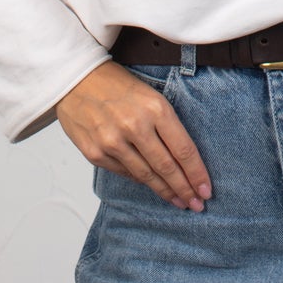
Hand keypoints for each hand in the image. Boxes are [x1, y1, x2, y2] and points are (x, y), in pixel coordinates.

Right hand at [56, 61, 212, 211]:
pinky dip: (140, 180)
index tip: (206, 189)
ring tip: (178, 201)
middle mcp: (135, 126)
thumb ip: (166, 124)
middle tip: (197, 204)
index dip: (196, 173)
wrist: (76, 78)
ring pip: (146, 175)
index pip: (183, 149)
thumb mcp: (150, 95)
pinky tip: (152, 185)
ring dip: (165, 191)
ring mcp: (113, 142)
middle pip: (167, 167)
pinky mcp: (95, 153)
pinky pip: (124, 173)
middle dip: (184, 189)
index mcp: (155, 108)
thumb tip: (182, 159)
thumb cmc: (117, 84)